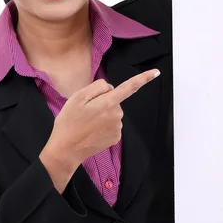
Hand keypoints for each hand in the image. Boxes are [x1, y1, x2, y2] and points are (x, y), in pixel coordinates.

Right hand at [45, 70, 160, 168]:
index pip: (129, 87)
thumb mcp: (77, 97)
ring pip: (112, 112)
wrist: (66, 150)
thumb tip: (111, 88)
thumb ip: (96, 87)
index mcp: (108, 103)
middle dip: (102, 102)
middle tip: (85, 111)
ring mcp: (118, 128)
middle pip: (114, 100)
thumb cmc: (69, 122)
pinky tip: (92, 131)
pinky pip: (112, 124)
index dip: (143, 78)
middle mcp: (117, 115)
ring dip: (102, 114)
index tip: (156, 72)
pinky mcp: (116, 138)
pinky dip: (103, 125)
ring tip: (86, 123)